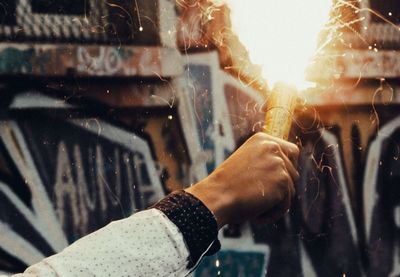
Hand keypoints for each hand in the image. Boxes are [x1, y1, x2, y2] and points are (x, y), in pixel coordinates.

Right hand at [185, 132, 299, 227]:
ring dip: (275, 202)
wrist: (216, 196)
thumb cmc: (227, 186)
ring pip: (290, 190)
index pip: (292, 151)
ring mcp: (279, 163)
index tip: (278, 181)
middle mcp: (273, 148)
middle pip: (293, 172)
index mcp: (262, 140)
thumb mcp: (246, 164)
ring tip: (254, 206)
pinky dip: (273, 213)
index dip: (288, 167)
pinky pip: (285, 204)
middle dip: (281, 188)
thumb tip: (288, 173)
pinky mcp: (282, 181)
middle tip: (259, 197)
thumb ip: (265, 162)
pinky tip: (256, 215)